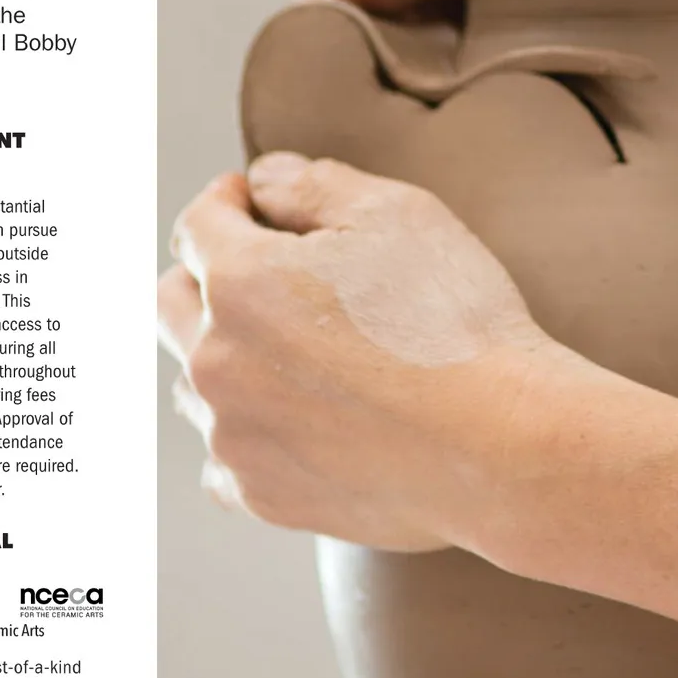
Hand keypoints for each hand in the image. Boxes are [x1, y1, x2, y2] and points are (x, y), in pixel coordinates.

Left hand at [158, 152, 555, 553]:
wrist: (506, 450)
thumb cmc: (457, 324)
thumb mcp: (396, 214)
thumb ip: (311, 184)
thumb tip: (262, 181)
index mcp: (239, 282)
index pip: (196, 226)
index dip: (228, 203)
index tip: (254, 204)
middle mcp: (216, 360)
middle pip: (172, 303)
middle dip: (205, 276)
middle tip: (261, 272)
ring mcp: (233, 435)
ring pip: (192, 384)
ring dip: (222, 357)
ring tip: (284, 355)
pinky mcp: (261, 495)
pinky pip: (222, 460)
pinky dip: (246, 435)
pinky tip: (289, 424)